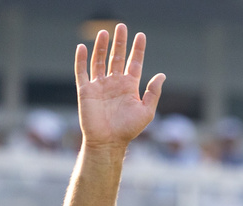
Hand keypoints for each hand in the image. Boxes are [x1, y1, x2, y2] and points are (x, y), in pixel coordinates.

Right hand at [75, 24, 164, 149]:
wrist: (108, 142)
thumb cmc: (128, 130)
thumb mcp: (146, 111)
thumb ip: (153, 92)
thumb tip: (162, 75)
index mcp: (129, 87)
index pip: (134, 63)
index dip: (137, 49)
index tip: (141, 36)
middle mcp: (114, 83)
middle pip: (117, 57)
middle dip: (120, 42)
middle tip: (122, 26)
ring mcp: (99, 86)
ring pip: (99, 61)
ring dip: (102, 46)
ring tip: (105, 32)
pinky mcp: (85, 91)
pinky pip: (82, 72)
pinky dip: (81, 59)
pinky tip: (83, 47)